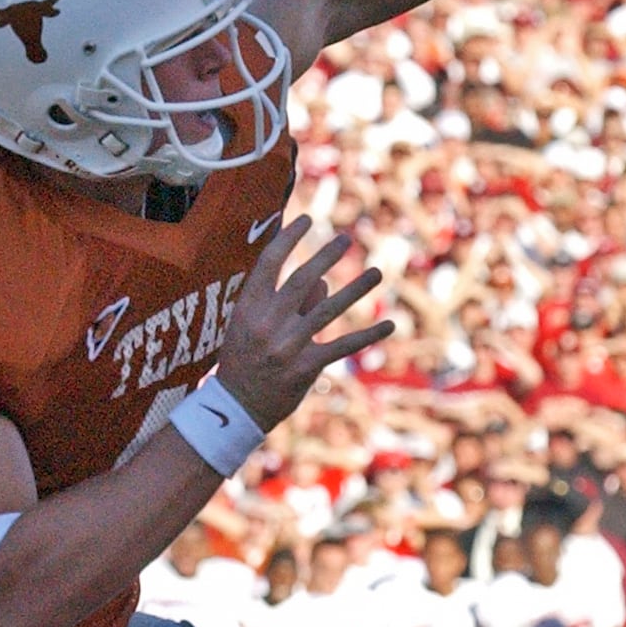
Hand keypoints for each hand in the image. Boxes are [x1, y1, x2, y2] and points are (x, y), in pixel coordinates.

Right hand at [213, 215, 393, 431]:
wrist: (236, 406)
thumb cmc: (243, 360)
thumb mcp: (251, 326)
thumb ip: (286, 303)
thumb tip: (323, 281)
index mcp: (247, 307)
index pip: (269, 263)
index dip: (287, 238)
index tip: (305, 220)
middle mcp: (267, 322)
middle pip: (302, 279)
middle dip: (326, 255)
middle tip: (346, 238)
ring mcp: (287, 345)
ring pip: (328, 309)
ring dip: (355, 289)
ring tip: (376, 272)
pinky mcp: (306, 367)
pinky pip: (342, 346)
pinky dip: (367, 336)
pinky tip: (389, 325)